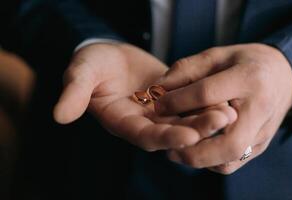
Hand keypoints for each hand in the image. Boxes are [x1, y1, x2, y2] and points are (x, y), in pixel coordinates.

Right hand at [54, 43, 236, 150]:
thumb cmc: (93, 64)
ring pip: (185, 120)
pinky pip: (191, 105)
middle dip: (197, 128)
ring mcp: (159, 113)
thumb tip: (59, 115)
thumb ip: (73, 92)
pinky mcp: (172, 100)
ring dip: (207, 117)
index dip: (166, 138)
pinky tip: (227, 97)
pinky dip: (207, 103)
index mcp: (123, 122)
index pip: (145, 137)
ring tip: (231, 110)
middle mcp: (144, 123)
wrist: (111, 57)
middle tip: (223, 119)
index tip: (189, 136)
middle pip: (172, 132)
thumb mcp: (81, 73)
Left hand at [155, 43, 291, 173]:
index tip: (157, 106)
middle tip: (167, 145)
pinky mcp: (260, 145)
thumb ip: (186, 70)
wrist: (281, 77)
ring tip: (176, 151)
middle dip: (193, 148)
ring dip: (199, 159)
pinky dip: (209, 162)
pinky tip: (194, 150)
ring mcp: (263, 132)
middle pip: (228, 143)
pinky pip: (232, 163)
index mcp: (248, 79)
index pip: (207, 94)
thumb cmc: (244, 63)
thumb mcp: (216, 55)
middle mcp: (260, 109)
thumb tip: (157, 88)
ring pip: (229, 159)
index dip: (177, 101)